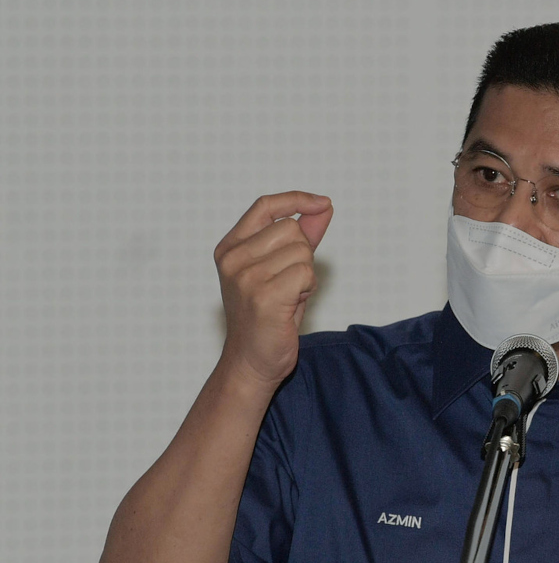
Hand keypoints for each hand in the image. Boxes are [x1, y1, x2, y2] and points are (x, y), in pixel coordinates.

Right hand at [214, 191, 333, 388]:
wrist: (251, 363)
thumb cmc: (267, 318)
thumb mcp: (282, 269)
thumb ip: (301, 237)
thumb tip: (323, 207)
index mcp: (230, 248)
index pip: (265, 206)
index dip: (297, 200)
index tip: (323, 203)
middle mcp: (233, 259)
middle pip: (291, 228)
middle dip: (304, 254)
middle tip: (290, 284)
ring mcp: (246, 277)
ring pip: (302, 251)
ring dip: (307, 275)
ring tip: (289, 297)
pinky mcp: (263, 296)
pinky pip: (306, 273)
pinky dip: (308, 288)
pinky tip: (292, 306)